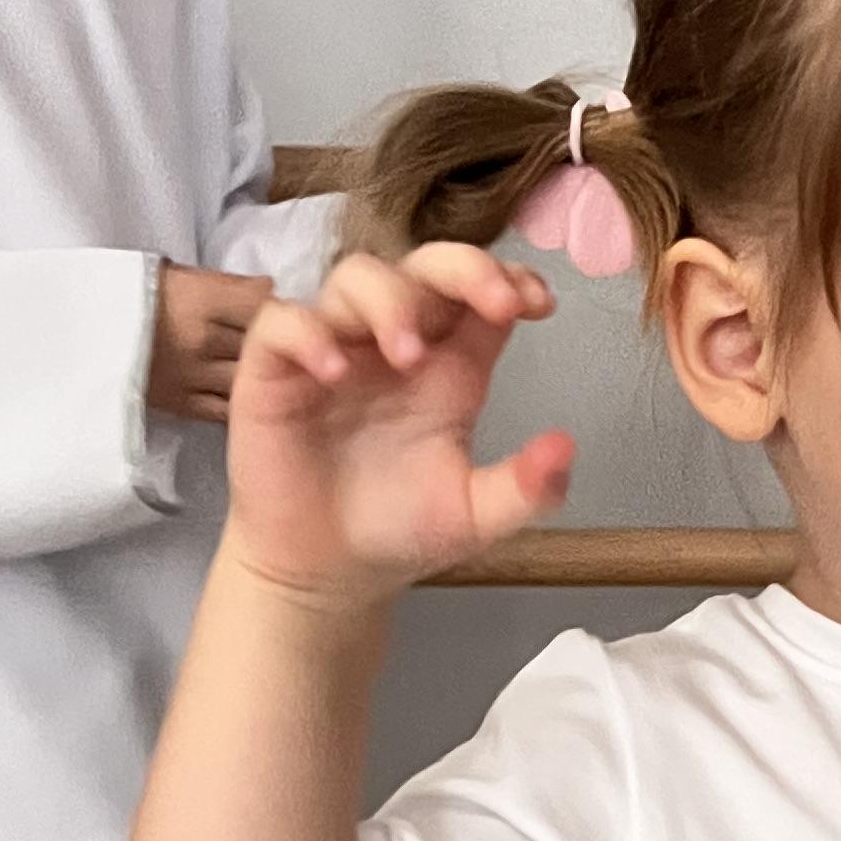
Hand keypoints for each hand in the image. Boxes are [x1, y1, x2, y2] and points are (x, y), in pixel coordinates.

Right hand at [147, 264, 274, 426]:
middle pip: (261, 344)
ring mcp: (193, 376)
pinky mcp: (183, 405)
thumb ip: (230, 285)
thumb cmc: (137, 295)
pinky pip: (228, 409)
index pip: (261, 302)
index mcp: (199, 297)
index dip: (277, 306)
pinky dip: (240, 401)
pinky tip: (245, 395)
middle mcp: (201, 338)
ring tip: (262, 370)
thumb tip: (273, 290)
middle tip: (276, 342)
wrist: (85, 330)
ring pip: (249, 379)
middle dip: (272, 342)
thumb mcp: (182, 275)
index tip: (278, 309)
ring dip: (261, 376)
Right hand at [223, 245, 573, 605]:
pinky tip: (333, 372)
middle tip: (496, 300)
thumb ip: (525, 488)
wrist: (326, 575)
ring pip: (357, 277)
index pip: (479, 294)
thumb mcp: (474, 517)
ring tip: (406, 355)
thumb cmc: (399, 531)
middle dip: (464, 267)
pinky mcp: (274, 371)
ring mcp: (334, 348)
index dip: (507, 279)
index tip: (537, 302)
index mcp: (448, 365)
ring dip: (390, 301)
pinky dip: (308, 333)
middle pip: (426, 266)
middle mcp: (393, 343)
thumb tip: (566, 448)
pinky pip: (282, 323)